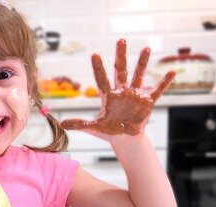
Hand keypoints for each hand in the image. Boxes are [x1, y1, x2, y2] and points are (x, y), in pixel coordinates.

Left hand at [60, 39, 175, 140]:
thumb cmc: (108, 131)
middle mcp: (121, 91)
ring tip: (146, 48)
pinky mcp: (147, 102)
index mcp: (108, 96)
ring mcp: (135, 95)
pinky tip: (172, 72)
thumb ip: (80, 124)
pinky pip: (157, 90)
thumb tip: (62, 123)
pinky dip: (164, 82)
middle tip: (120, 40)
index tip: (95, 54)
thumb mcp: (93, 128)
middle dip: (120, 56)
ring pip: (139, 75)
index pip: (101, 79)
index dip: (98, 68)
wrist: (125, 138)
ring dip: (142, 63)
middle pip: (120, 70)